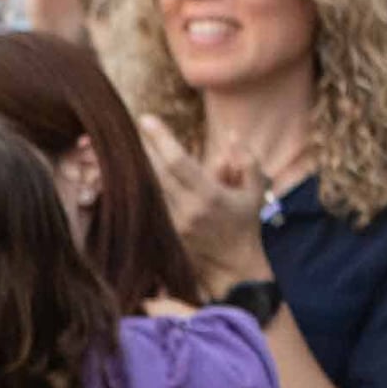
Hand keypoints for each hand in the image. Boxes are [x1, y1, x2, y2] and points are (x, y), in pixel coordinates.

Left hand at [135, 115, 273, 288]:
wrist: (233, 269)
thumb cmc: (245, 226)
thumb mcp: (254, 192)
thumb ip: (246, 162)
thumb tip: (231, 135)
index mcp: (210, 196)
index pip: (178, 162)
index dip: (161, 139)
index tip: (147, 118)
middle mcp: (187, 209)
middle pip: (156, 171)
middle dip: (144, 146)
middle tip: (134, 124)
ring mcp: (172, 223)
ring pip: (149, 187)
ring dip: (141, 164)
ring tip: (131, 142)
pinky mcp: (164, 233)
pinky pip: (151, 202)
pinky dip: (144, 184)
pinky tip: (134, 170)